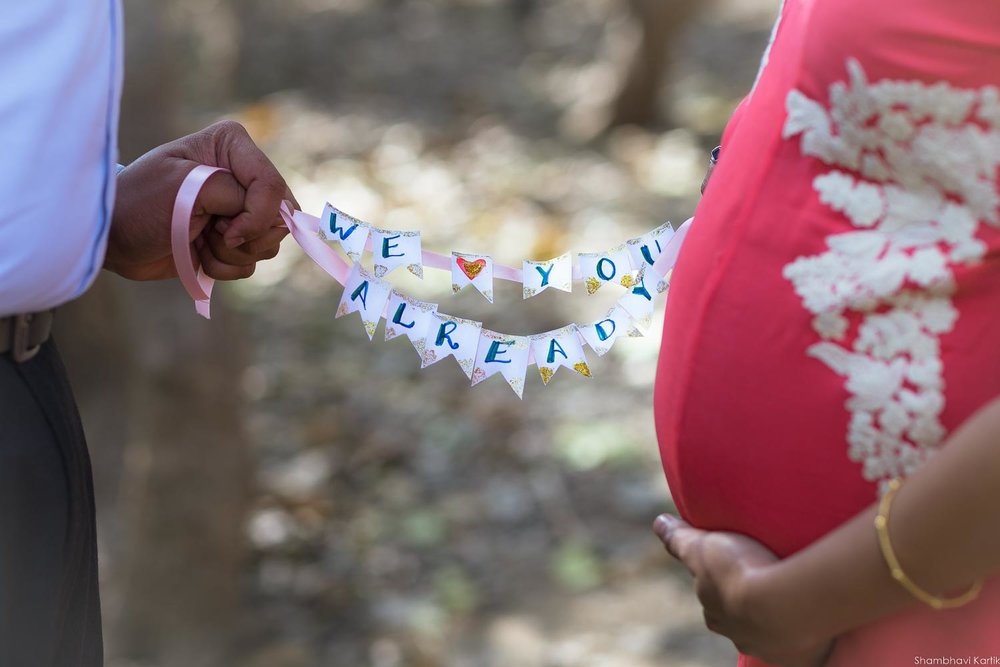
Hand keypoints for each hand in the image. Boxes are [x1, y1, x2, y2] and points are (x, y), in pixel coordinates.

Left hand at [106, 120, 297, 280]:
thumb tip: (270, 227)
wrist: (112, 238)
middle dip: (245, 237)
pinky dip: (224, 267)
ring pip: (268, 244)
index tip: (223, 231)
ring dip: (231, 254)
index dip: (256, 217)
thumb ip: (238, 197)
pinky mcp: (234, 240)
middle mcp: (243, 176)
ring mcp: (241, 210)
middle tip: (209, 231)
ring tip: (197, 241)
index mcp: (232, 147)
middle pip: (279, 218)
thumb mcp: (187, 187)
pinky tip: (197, 254)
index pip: (272, 187)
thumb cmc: (139, 203)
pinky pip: (252, 263)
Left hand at [653, 514, 835, 666]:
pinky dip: (808, 633)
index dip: (722, 584)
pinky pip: (804, 647)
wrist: (784, 603)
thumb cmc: (739, 571)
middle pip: (742, 619)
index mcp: (715, 615)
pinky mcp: (803, 657)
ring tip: (794, 594)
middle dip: (751, 603)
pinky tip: (815, 617)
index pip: (714, 600)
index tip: (735, 567)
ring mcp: (772, 649)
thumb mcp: (702, 546)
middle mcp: (740, 637)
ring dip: (780, 616)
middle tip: (768, 579)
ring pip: (772, 633)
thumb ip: (680, 538)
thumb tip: (658, 523)